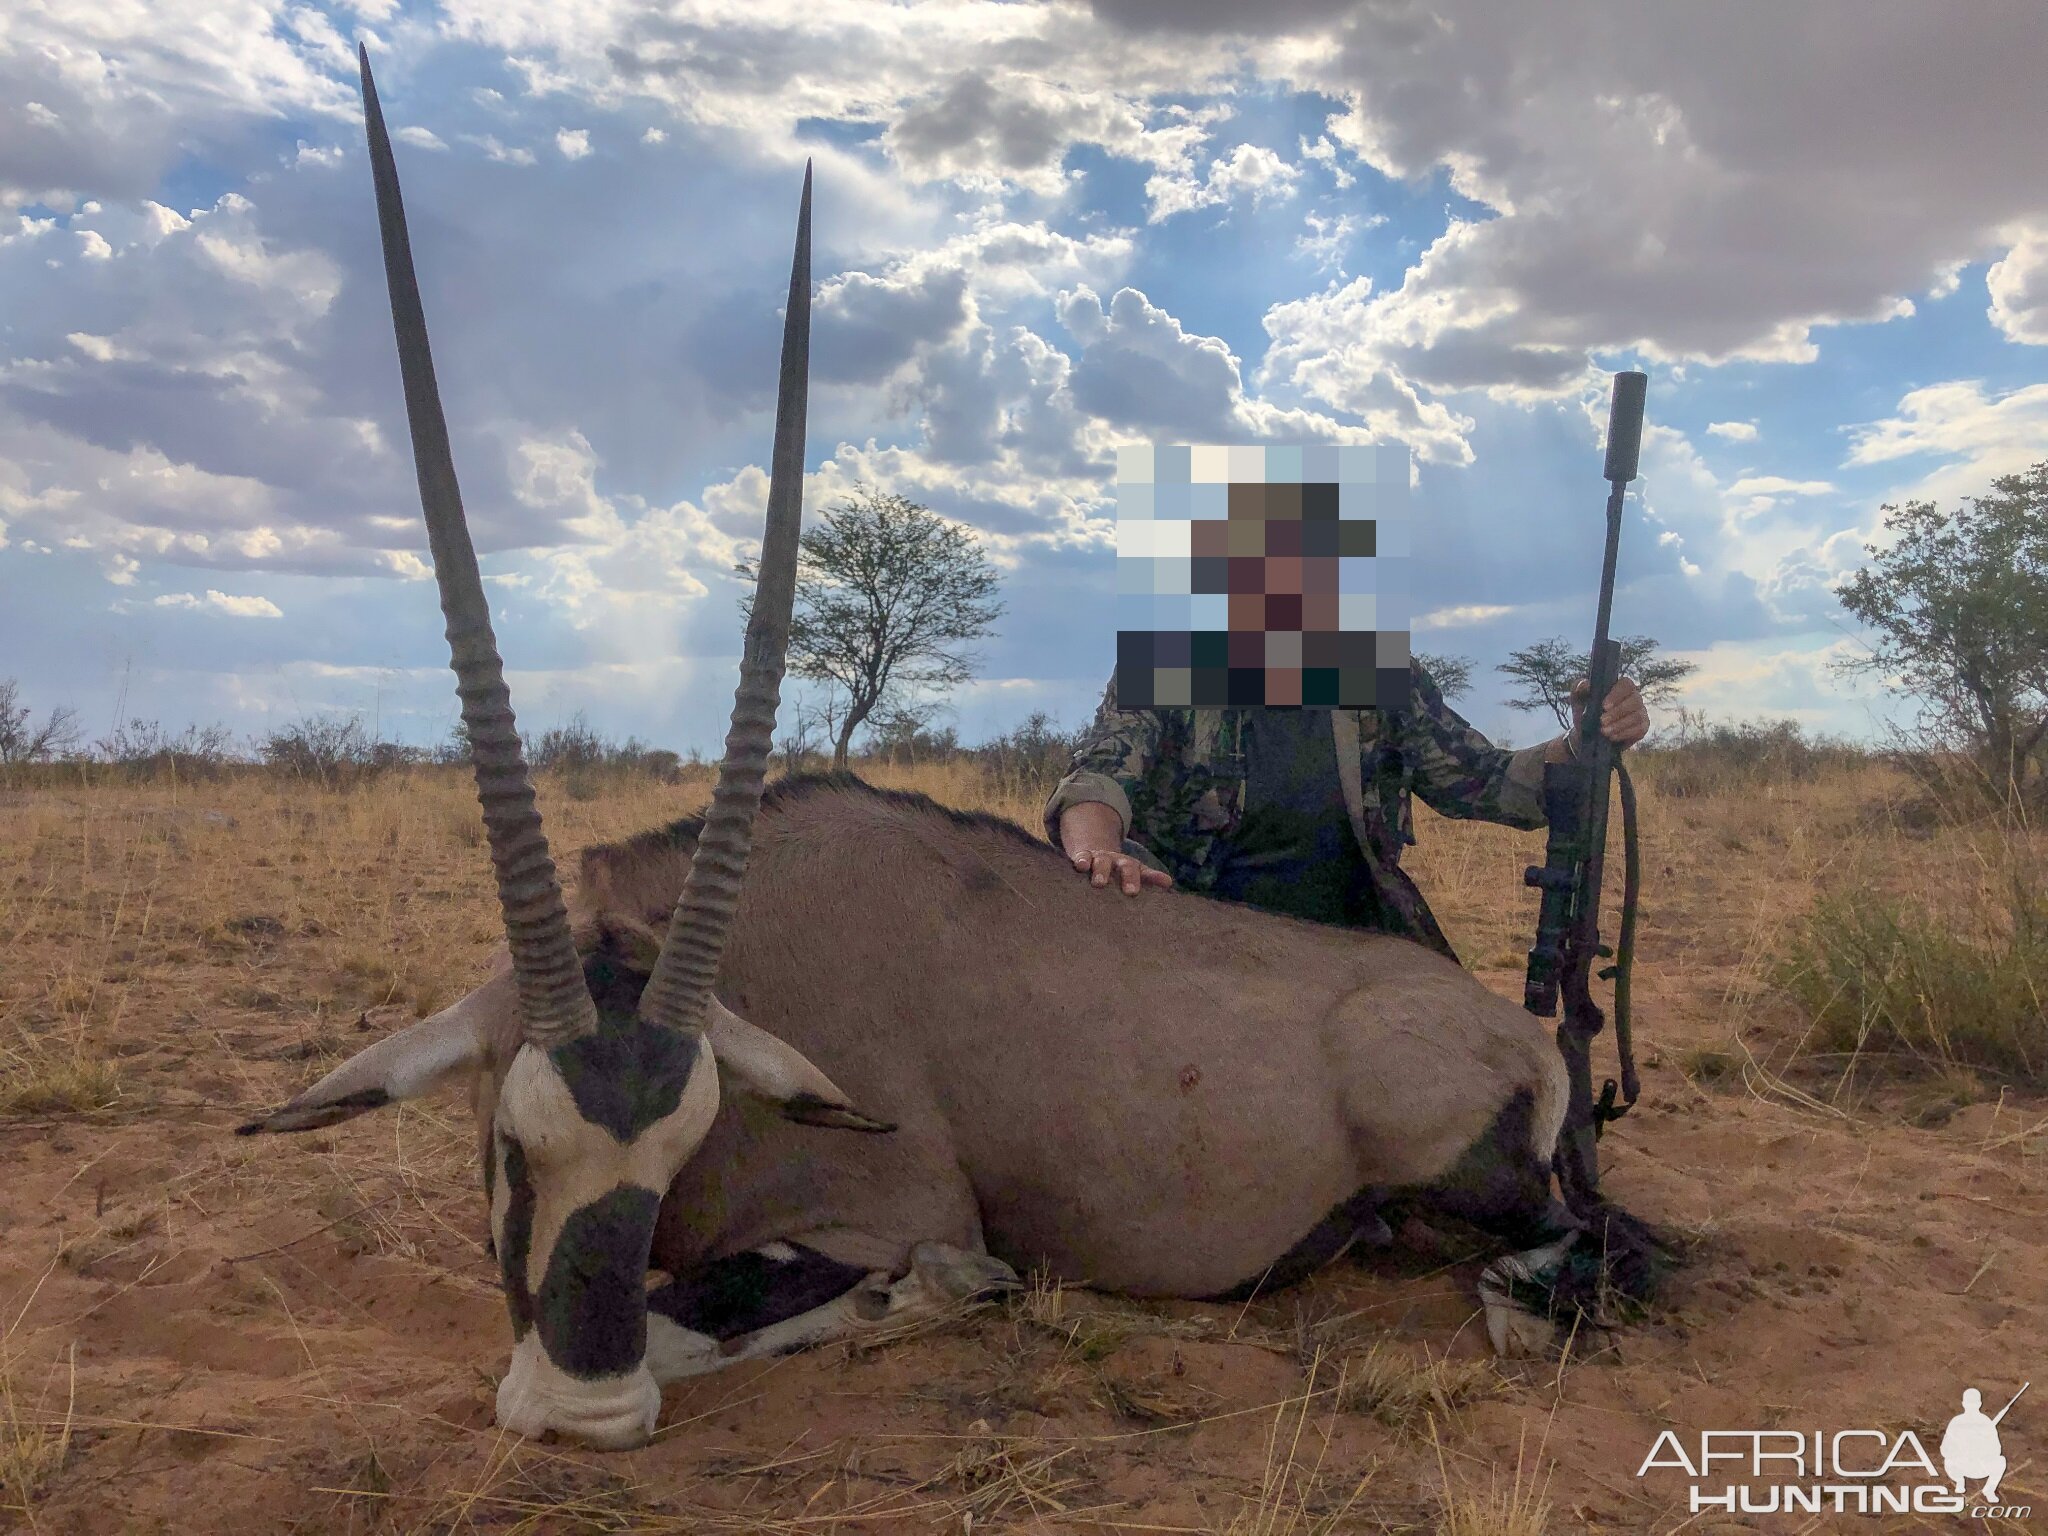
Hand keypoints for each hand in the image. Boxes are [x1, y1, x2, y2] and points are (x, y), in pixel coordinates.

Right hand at [1058, 802, 1172, 896]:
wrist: (1095, 852)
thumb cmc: (1118, 871)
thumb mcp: (1135, 872)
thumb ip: (1150, 877)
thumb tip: (1169, 882)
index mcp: (1132, 866)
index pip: (1145, 873)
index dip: (1154, 878)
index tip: (1165, 885)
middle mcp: (1117, 861)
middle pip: (1126, 866)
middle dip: (1128, 878)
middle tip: (1131, 892)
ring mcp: (1100, 858)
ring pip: (1102, 862)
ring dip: (1102, 871)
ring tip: (1099, 883)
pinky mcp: (1084, 856)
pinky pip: (1083, 857)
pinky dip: (1082, 861)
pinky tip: (1080, 867)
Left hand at [1569, 675, 1649, 747]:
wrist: (1587, 735)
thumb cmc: (1584, 712)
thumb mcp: (1577, 700)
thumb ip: (1579, 689)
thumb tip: (1585, 684)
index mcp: (1620, 687)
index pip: (1627, 684)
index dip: (1617, 694)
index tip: (1604, 706)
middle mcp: (1634, 697)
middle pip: (1635, 700)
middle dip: (1617, 712)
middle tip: (1602, 721)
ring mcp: (1640, 712)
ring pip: (1637, 716)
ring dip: (1619, 724)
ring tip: (1604, 731)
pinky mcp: (1642, 728)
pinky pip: (1639, 729)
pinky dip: (1624, 733)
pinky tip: (1612, 737)